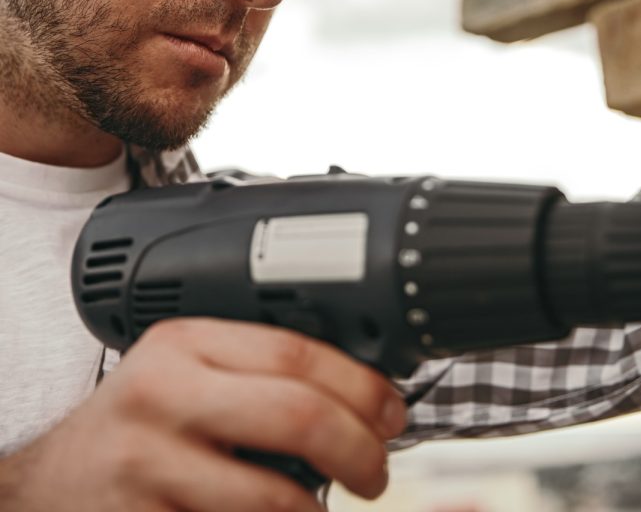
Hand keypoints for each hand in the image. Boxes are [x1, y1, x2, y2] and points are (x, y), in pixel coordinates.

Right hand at [0, 318, 406, 510]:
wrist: (53, 483)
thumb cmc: (136, 424)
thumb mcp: (185, 372)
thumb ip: (253, 370)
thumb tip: (357, 392)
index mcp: (184, 344)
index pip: (294, 352)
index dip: (358, 385)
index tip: (389, 410)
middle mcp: (165, 396)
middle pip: (296, 415)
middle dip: (359, 448)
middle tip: (376, 468)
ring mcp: (150, 467)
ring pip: (273, 496)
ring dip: (320, 510)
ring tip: (326, 507)